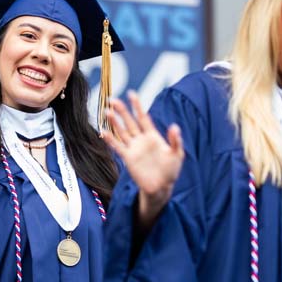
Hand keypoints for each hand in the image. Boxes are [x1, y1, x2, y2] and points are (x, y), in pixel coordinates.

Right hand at [102, 91, 184, 229]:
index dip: (137, 106)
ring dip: (114, 123)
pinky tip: (104, 132)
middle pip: (129, 122)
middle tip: (112, 100)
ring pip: (122, 132)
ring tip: (107, 112)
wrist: (161, 187)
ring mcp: (134, 148)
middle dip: (122, 111)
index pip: (143, 117)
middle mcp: (141, 140)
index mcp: (153, 136)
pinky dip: (110, 140)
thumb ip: (175, 140)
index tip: (131, 94)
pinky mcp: (128, 158)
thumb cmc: (171, 170)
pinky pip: (118, 147)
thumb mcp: (177, 154)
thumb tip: (174, 126)